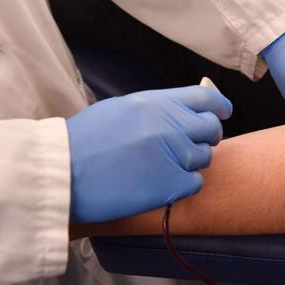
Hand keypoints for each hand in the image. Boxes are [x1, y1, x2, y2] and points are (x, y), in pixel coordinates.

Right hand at [66, 85, 231, 222]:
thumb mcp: (121, 109)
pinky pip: (194, 183)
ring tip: (160, 167)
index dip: (219, 107)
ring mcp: (173, 155)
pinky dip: (182, 185)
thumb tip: (183, 110)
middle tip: (187, 145)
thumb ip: (157, 108)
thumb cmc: (84, 142)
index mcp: (156, 103)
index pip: (206, 99)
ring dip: (189, 163)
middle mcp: (170, 125)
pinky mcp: (171, 185)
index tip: (222, 113)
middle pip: (211, 129)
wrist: (61, 173)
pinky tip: (159, 184)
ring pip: (204, 157)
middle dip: (205, 137)